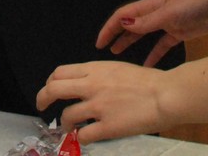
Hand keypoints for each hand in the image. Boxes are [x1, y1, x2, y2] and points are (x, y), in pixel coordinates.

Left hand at [36, 61, 168, 143]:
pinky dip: (80, 138)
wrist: (166, 94)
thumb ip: (100, 77)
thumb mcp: (119, 69)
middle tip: (41, 107)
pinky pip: (83, 135)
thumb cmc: (149, 82)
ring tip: (69, 128)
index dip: (50, 82)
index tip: (50, 89)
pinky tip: (84, 138)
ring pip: (66, 115)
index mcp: (95, 69)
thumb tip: (88, 87)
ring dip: (64, 124)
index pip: (60, 72)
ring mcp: (98, 107)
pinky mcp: (107, 127)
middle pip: (54, 89)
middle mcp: (92, 85)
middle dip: (43, 99)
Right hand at [97, 0, 207, 66]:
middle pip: (131, 24)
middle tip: (104, 49)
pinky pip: (162, 45)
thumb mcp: (170, 13)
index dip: (110, 27)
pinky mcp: (180, 32)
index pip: (124, 15)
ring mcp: (168, 23)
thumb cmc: (197, 2)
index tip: (100, 42)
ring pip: (144, 35)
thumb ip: (148, 21)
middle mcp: (156, 13)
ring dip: (131, 43)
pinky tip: (147, 65)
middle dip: (117, 35)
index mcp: (151, 5)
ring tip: (118, 55)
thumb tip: (124, 25)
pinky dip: (153, 54)